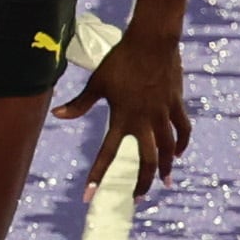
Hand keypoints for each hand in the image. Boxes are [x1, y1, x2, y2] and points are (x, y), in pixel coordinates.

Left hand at [58, 22, 189, 195]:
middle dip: (142, 183)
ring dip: (166, 168)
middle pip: (147, 160)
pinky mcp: (176, 104)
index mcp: (122, 118)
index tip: (88, 196)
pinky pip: (182, 129)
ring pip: (168, 149)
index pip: (106, 154)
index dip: (97, 176)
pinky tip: (179, 153)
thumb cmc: (121, 59)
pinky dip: (182, 143)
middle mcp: (144, 120)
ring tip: (165, 182)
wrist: (152, 40)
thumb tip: (57, 114)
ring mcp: (162, 113)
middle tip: (137, 199)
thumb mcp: (97, 82)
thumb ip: (80, 103)